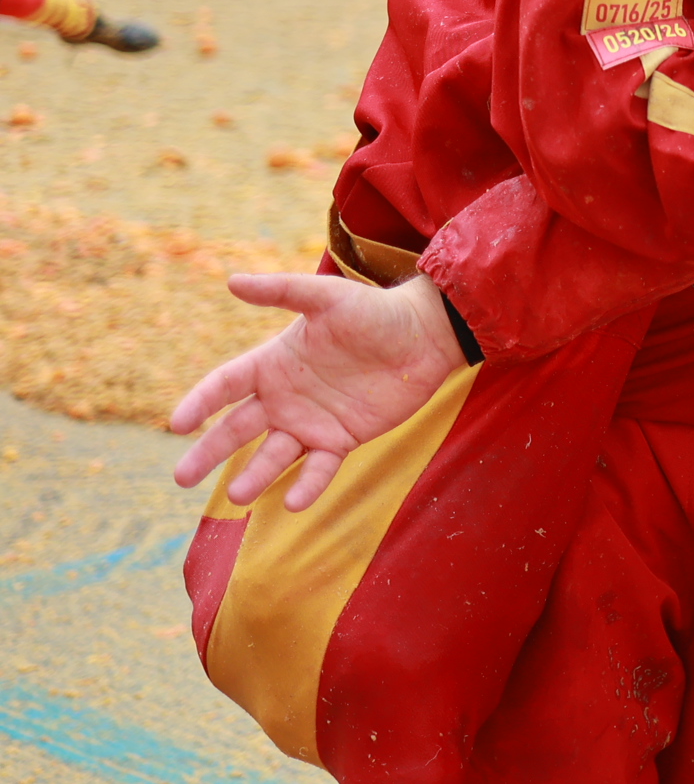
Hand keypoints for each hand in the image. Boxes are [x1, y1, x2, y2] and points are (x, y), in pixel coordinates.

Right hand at [170, 272, 468, 511]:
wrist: (425, 336)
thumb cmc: (374, 312)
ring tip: (238, 495)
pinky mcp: (341, 439)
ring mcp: (311, 422)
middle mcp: (284, 397)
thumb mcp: (327, 298)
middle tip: (181, 477)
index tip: (177, 423)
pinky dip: (307, 485)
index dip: (200, 403)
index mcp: (273, 363)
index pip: (224, 386)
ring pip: (273, 455)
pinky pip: (319, 468)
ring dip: (255, 475)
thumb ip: (282, 291)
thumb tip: (232, 281)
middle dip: (208, 451)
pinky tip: (293, 503)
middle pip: (236, 429)